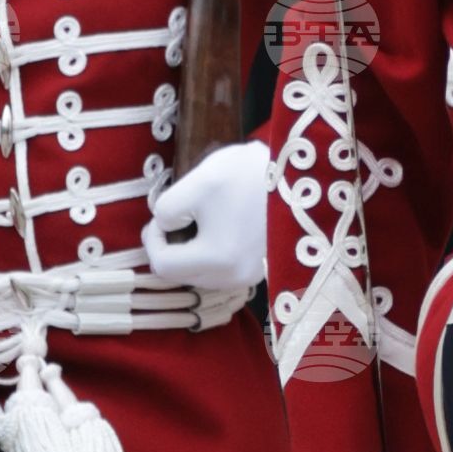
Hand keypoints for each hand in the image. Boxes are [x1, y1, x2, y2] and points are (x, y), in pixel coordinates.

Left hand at [145, 138, 273, 302]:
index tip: (161, 215)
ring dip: (191, 252)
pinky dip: (212, 253)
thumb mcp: (198, 182)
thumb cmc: (248, 174)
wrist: (299, 173)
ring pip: (201, 274)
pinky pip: (222, 270)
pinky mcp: (260, 269)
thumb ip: (168, 208)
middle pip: (181, 275)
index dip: (153, 239)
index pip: (163, 266)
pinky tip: (221, 228)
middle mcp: (235, 278)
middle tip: (177, 217)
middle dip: (171, 247)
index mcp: (217, 260)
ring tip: (201, 220)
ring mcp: (250, 277)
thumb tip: (164, 225)